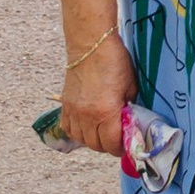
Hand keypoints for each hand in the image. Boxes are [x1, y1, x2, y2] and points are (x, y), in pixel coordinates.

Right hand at [58, 32, 136, 158]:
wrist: (91, 45)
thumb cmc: (114, 62)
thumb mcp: (130, 87)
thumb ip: (128, 108)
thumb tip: (128, 122)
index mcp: (105, 112)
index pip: (111, 143)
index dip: (120, 148)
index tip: (126, 146)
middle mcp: (86, 116)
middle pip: (95, 145)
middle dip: (107, 146)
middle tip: (116, 141)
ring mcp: (73, 111)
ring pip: (81, 139)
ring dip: (92, 141)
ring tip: (102, 135)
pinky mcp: (65, 105)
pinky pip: (68, 128)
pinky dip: (78, 132)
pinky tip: (87, 128)